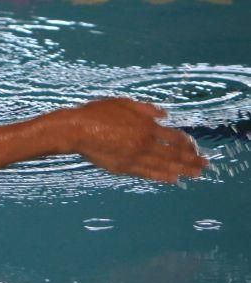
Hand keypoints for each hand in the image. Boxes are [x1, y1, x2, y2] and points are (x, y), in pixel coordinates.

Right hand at [60, 98, 207, 182]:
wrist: (76, 130)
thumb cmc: (97, 113)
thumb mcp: (124, 103)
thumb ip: (146, 110)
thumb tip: (164, 115)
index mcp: (146, 127)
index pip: (174, 138)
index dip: (187, 144)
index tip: (195, 148)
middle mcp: (144, 144)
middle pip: (173, 155)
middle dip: (191, 160)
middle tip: (205, 165)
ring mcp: (134, 158)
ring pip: (163, 166)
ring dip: (181, 170)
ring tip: (194, 175)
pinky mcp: (123, 167)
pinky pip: (147, 173)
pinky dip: (161, 176)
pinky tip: (171, 179)